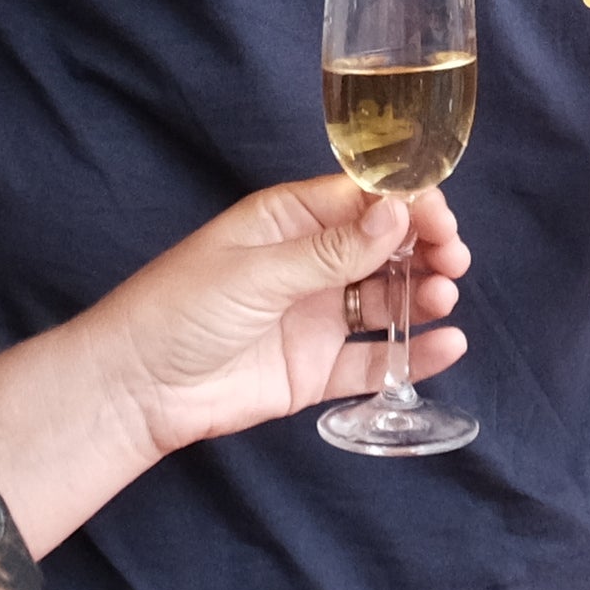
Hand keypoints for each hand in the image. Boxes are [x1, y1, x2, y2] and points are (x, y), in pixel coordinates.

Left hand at [106, 176, 469, 446]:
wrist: (137, 388)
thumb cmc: (179, 308)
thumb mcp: (258, 270)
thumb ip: (331, 250)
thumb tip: (395, 214)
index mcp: (288, 221)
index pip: (362, 201)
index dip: (407, 206)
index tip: (441, 219)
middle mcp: (309, 264)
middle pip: (383, 249)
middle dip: (425, 249)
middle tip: (452, 259)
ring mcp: (315, 316)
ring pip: (386, 301)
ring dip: (421, 296)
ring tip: (442, 298)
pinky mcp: (316, 369)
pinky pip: (374, 358)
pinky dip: (412, 353)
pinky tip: (447, 344)